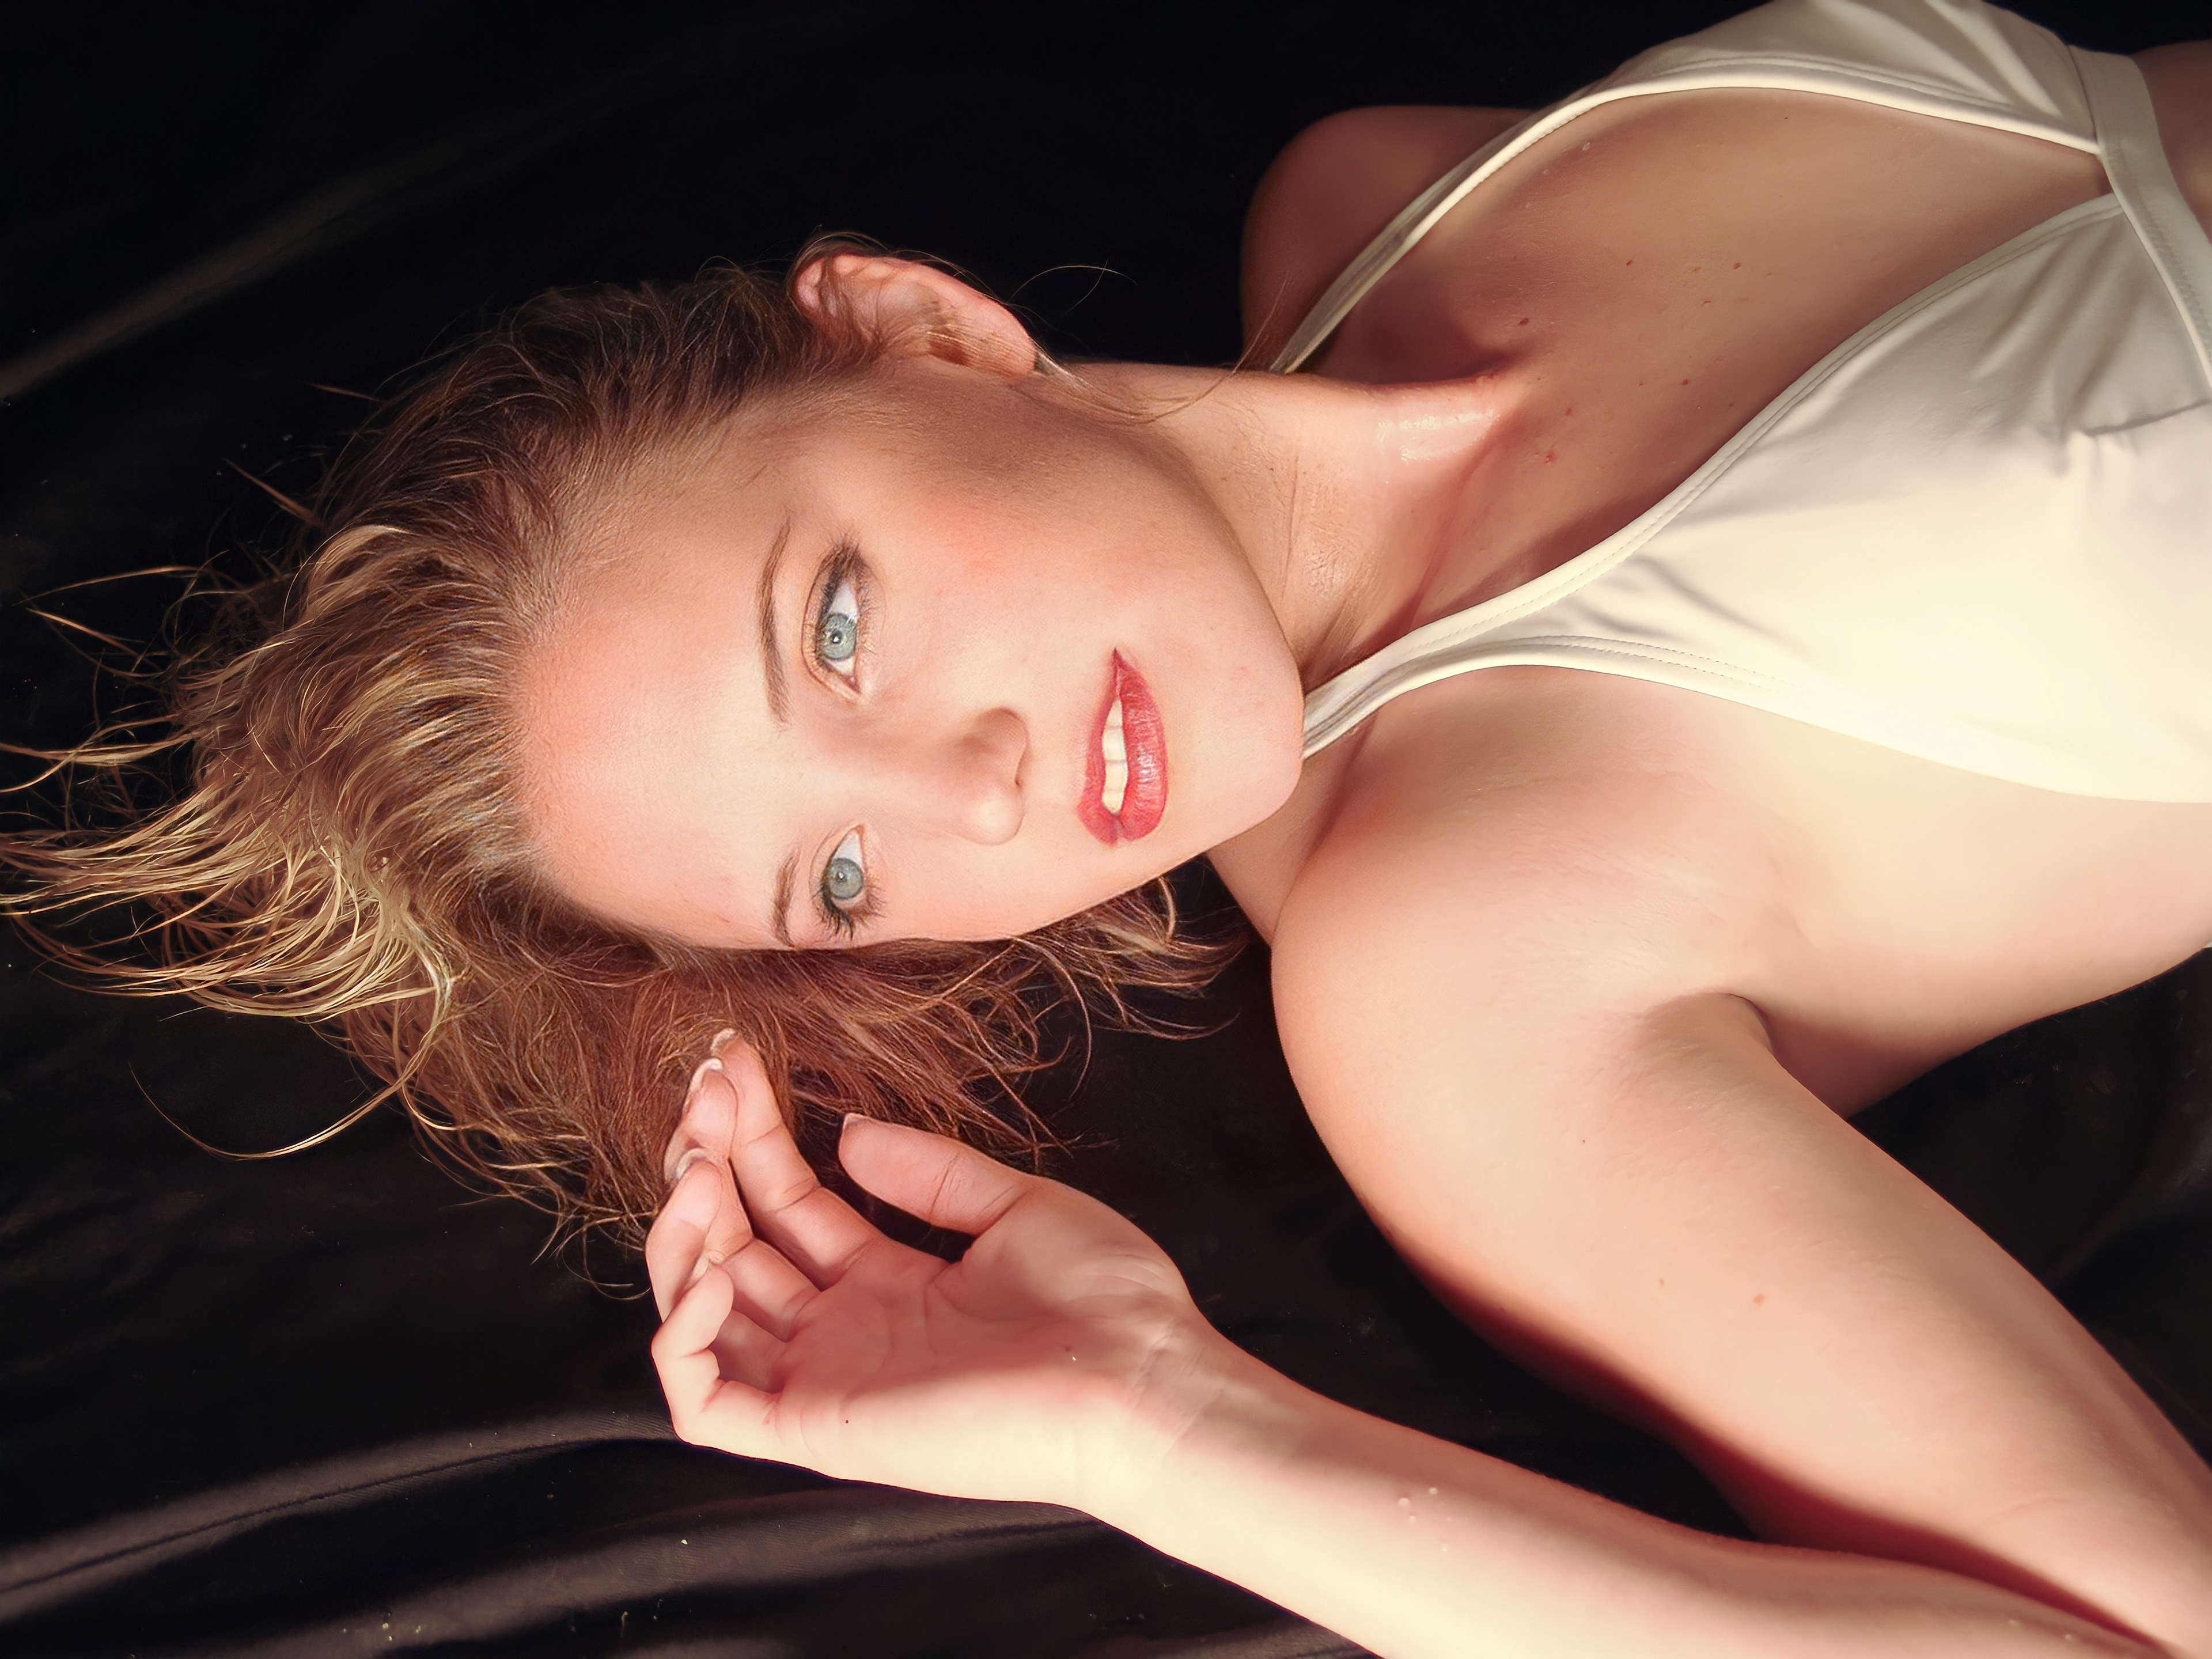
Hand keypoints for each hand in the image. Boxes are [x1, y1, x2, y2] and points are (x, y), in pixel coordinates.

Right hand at [645, 1035, 1219, 1509]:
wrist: (1144, 1383)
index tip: (726, 1060)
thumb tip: (843, 1130)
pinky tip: (714, 1270)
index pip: (788, 1200)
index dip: (750, 1132)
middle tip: (703, 1091)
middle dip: (704, 1163)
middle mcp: (843, 1330)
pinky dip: (684, 1341)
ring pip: (703, 1317)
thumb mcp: (1014, 1205)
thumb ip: (926, 1171)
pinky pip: (709, 1405)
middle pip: (736, 1244)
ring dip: (681, 1238)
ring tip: (698, 1166)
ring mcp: (824, 1382)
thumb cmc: (1103, 1302)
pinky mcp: (818, 1430)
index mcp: (888, 1280)